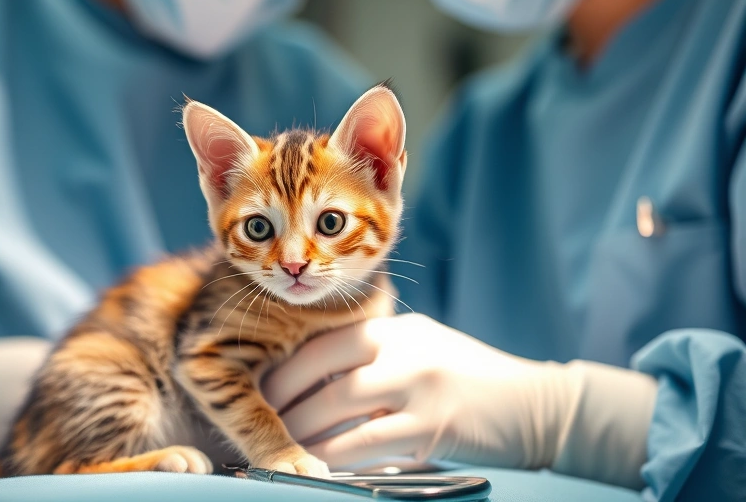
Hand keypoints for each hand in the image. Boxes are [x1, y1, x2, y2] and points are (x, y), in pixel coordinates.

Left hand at [262, 314, 657, 488]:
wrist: (533, 405)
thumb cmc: (468, 378)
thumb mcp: (422, 349)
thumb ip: (375, 357)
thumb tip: (313, 380)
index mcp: (396, 328)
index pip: (324, 342)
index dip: (285, 368)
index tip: (260, 389)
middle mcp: (404, 350)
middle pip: (324, 375)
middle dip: (284, 403)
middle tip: (261, 423)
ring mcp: (418, 386)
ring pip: (338, 409)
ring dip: (302, 433)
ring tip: (280, 447)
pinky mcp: (431, 427)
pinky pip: (366, 444)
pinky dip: (333, 457)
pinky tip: (315, 465)